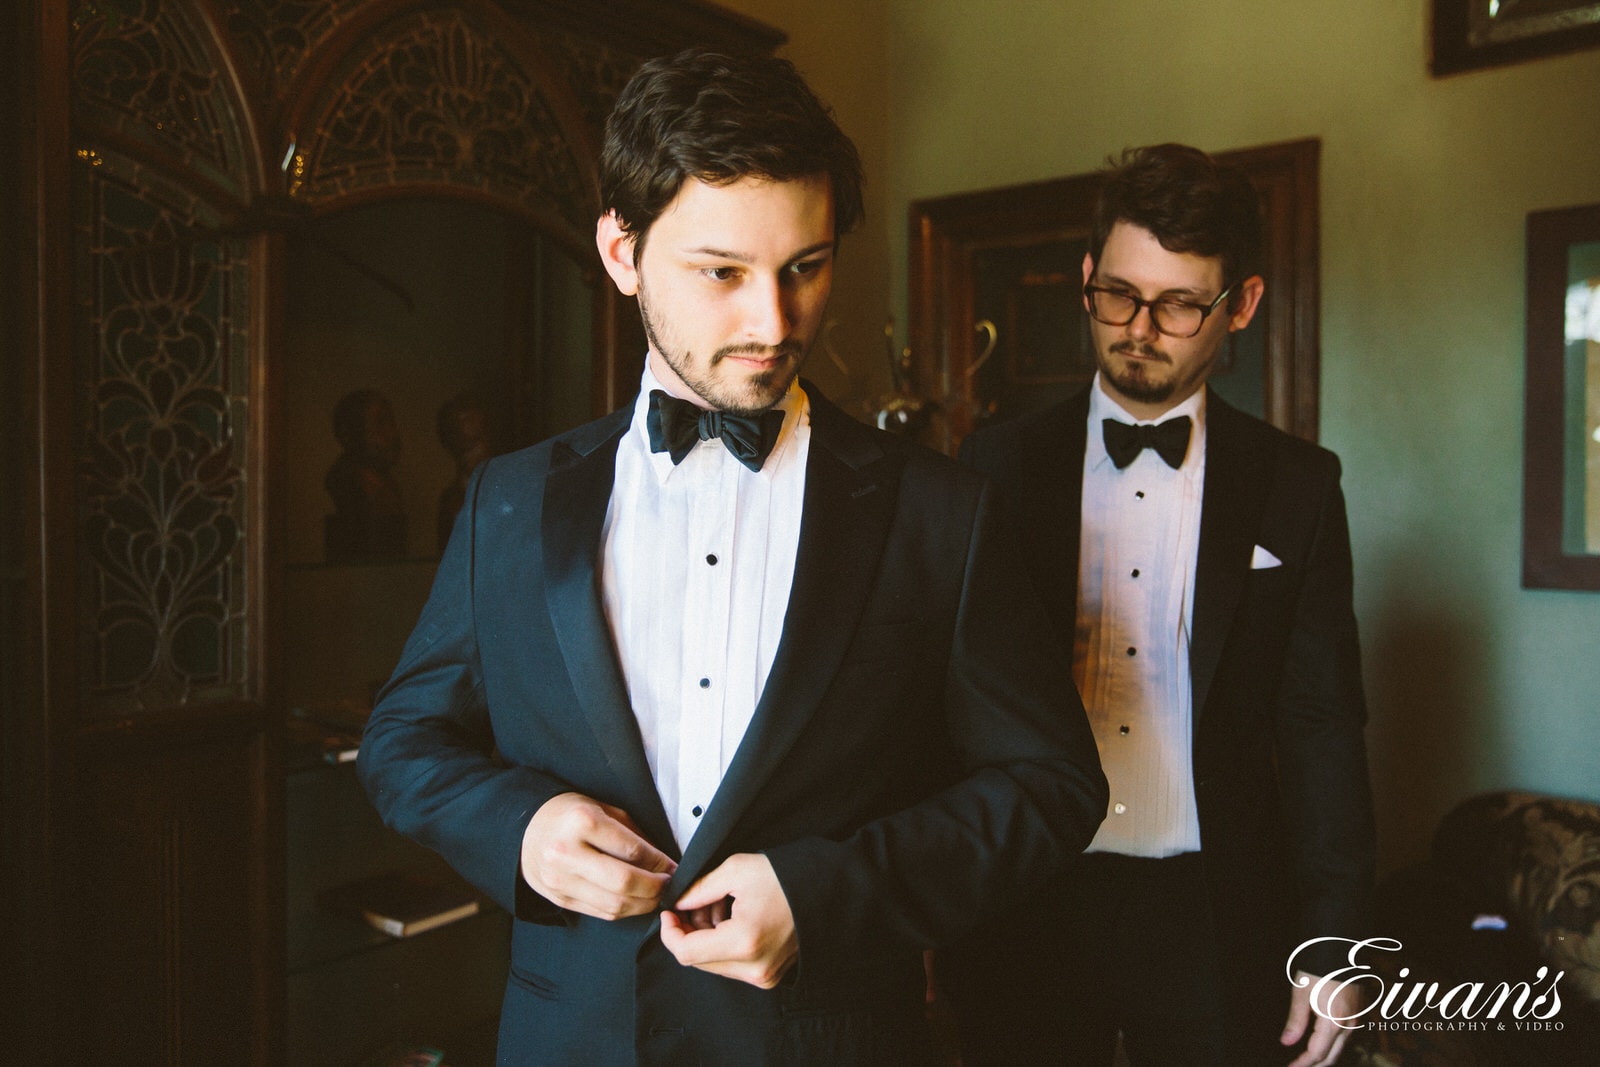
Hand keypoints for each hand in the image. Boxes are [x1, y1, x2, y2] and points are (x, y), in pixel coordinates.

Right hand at [519, 792, 674, 919]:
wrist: (526, 829)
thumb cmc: (570, 815)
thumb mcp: (603, 809)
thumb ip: (633, 835)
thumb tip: (664, 862)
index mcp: (582, 822)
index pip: (632, 851)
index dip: (660, 863)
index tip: (675, 867)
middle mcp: (567, 852)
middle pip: (624, 882)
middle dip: (656, 889)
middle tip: (671, 886)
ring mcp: (560, 880)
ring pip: (613, 904)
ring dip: (643, 905)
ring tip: (657, 897)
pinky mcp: (558, 899)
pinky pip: (600, 912)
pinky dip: (624, 910)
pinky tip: (636, 902)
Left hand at [659, 852, 797, 988]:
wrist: (825, 889)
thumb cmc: (787, 876)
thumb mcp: (736, 870)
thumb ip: (698, 889)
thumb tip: (677, 904)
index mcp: (744, 942)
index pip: (686, 952)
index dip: (670, 932)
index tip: (668, 913)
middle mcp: (754, 968)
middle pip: (698, 960)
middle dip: (689, 931)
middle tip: (696, 902)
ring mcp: (764, 976)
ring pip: (714, 963)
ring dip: (706, 937)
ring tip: (719, 906)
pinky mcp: (770, 976)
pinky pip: (733, 965)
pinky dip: (724, 944)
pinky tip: (733, 918)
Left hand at [1282, 969, 1360, 1066]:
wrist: (1339, 950)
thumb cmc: (1318, 969)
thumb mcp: (1301, 993)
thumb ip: (1296, 1020)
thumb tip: (1287, 1042)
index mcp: (1333, 1022)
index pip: (1317, 1053)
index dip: (1302, 1064)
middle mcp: (1348, 1025)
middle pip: (1332, 1057)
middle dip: (1315, 1066)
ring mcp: (1356, 1020)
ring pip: (1340, 1049)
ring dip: (1324, 1058)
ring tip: (1306, 1061)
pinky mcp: (1357, 1014)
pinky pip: (1345, 1038)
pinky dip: (1333, 1047)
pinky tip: (1321, 1045)